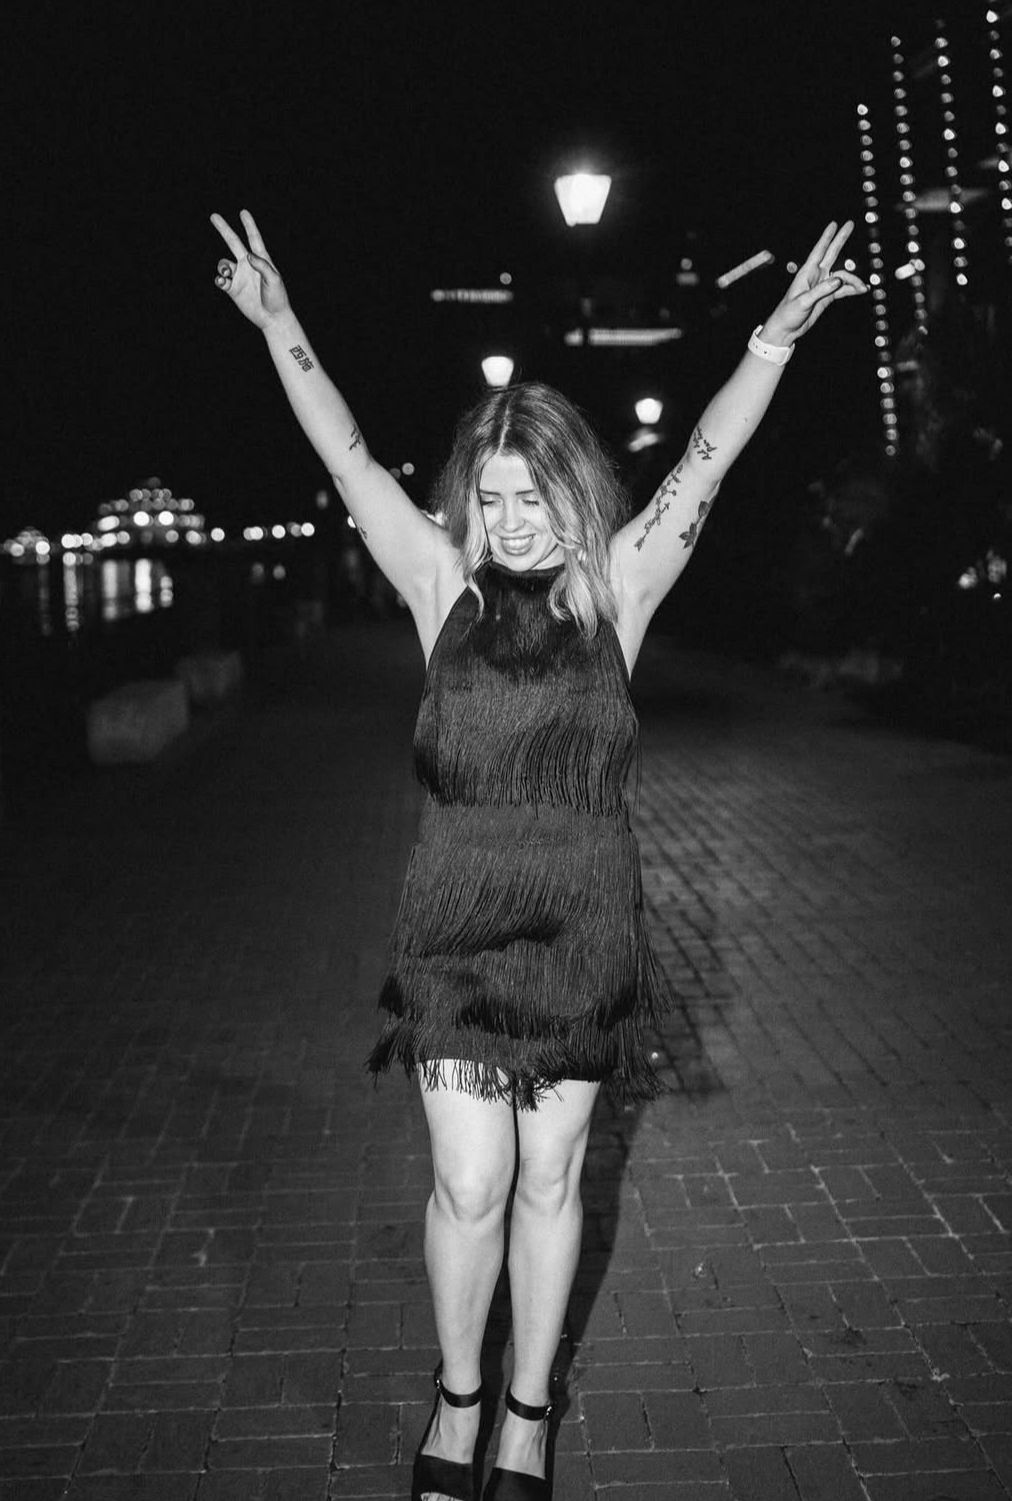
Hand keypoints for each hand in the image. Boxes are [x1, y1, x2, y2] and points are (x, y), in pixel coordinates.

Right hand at [209, 209, 291, 329]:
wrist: (272, 318)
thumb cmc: (277, 298)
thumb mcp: (274, 280)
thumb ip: (262, 265)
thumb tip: (248, 255)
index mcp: (261, 260)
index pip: (254, 239)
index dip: (249, 225)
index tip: (243, 212)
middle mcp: (248, 265)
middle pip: (233, 243)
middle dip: (224, 229)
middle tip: (214, 216)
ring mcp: (239, 276)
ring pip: (224, 263)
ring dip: (222, 266)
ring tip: (226, 272)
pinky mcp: (233, 289)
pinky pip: (221, 279)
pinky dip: (219, 278)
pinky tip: (224, 281)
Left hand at [761, 220, 866, 344]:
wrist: (786, 330)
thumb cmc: (788, 314)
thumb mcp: (803, 302)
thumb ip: (821, 291)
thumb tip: (838, 280)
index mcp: (807, 273)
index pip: (819, 251)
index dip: (827, 237)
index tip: (834, 223)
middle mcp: (816, 276)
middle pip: (831, 254)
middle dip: (841, 239)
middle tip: (850, 224)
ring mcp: (822, 286)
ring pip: (842, 276)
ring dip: (853, 281)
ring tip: (862, 288)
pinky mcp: (826, 297)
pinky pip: (842, 290)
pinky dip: (852, 289)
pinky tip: (861, 290)